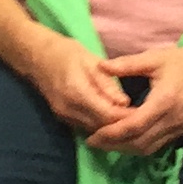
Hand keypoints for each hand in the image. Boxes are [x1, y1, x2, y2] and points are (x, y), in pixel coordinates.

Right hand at [15, 28, 134, 137]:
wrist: (36, 56)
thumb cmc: (66, 52)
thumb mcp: (90, 60)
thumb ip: (107, 83)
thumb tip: (125, 103)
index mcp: (78, 92)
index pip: (108, 115)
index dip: (128, 117)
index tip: (146, 113)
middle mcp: (69, 109)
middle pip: (102, 127)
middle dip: (123, 126)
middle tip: (145, 121)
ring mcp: (64, 116)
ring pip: (95, 131)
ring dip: (113, 129)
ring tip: (133, 122)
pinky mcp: (63, 118)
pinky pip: (87, 127)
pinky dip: (102, 126)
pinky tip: (115, 121)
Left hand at [87, 39, 182, 155]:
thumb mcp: (156, 58)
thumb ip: (127, 64)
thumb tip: (101, 66)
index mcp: (164, 102)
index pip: (133, 126)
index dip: (111, 134)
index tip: (92, 135)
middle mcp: (172, 120)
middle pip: (138, 143)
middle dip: (114, 145)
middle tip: (93, 141)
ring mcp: (179, 128)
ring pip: (148, 148)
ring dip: (126, 148)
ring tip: (106, 143)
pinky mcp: (182, 130)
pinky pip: (157, 145)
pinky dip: (139, 145)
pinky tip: (127, 139)